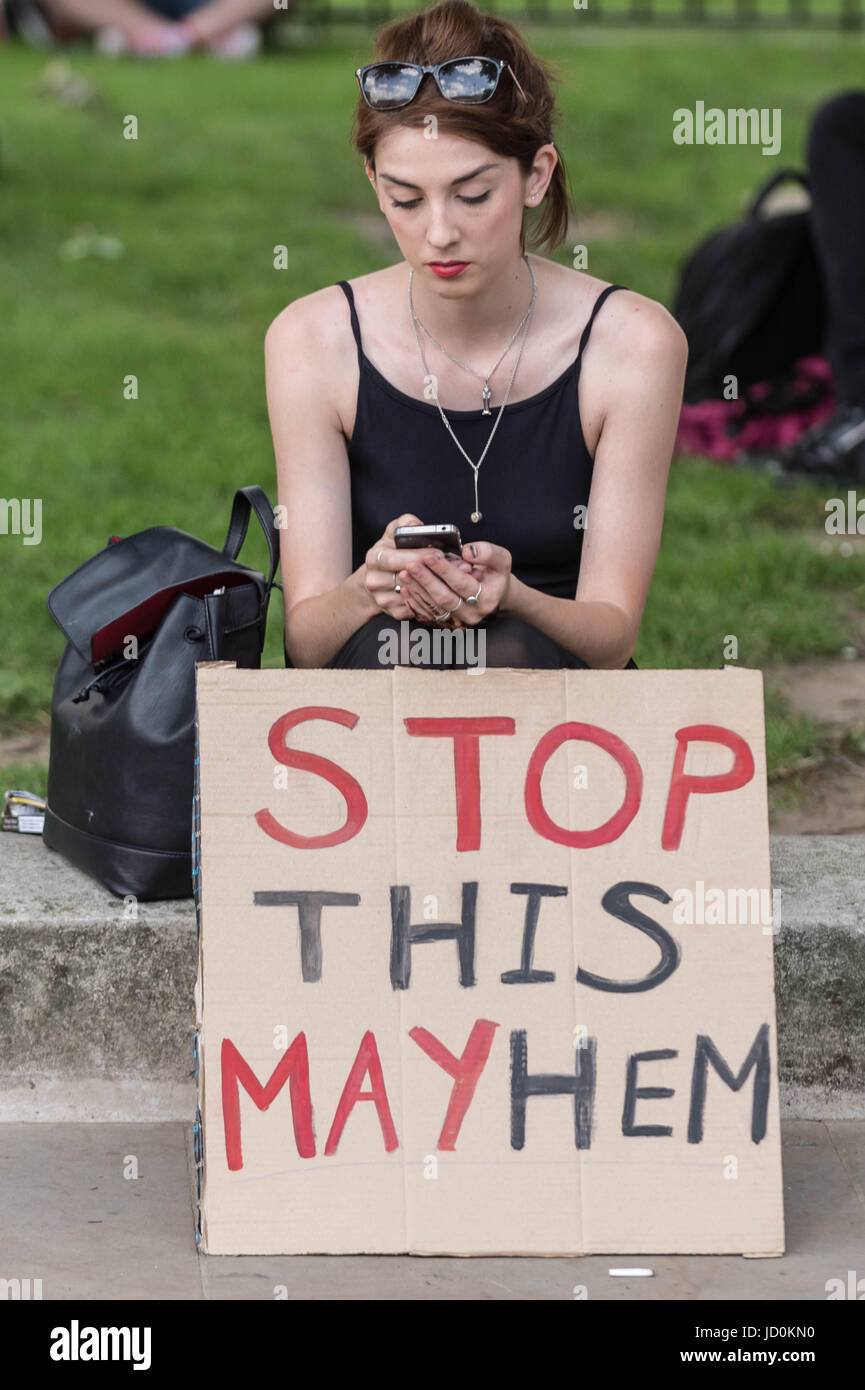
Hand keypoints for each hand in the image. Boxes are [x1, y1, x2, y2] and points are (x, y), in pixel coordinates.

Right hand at [363, 515, 473, 623]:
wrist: (376, 578)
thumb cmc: (389, 552)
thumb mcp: (393, 533)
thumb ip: (405, 523)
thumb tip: (417, 524)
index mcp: (374, 559)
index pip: (396, 559)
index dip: (419, 556)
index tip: (440, 553)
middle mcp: (375, 580)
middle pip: (408, 578)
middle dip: (436, 572)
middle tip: (461, 566)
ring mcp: (383, 599)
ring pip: (417, 595)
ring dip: (441, 587)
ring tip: (463, 577)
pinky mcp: (394, 612)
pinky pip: (418, 608)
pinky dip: (436, 600)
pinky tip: (452, 591)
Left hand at [396, 538, 511, 627]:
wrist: (495, 595)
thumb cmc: (495, 574)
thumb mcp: (502, 559)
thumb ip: (488, 553)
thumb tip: (467, 552)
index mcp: (486, 599)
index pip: (462, 584)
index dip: (444, 570)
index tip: (429, 556)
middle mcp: (472, 614)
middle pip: (444, 598)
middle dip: (426, 580)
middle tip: (411, 565)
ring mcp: (458, 621)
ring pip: (433, 607)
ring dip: (417, 590)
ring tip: (404, 573)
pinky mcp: (446, 622)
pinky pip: (426, 614)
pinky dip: (414, 601)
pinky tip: (405, 588)